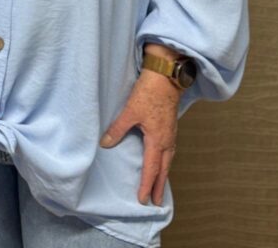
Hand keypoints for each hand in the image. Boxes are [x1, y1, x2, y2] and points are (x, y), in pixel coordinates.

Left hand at [99, 69, 180, 205]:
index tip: (143, 200)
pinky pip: (170, 150)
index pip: (151, 168)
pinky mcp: (171, 125)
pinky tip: (163, 159)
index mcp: (157, 139)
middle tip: (156, 201)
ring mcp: (171, 133)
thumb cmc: (149, 93)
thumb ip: (118, 129)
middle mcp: (167, 140)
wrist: (166, 76)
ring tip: (160, 185)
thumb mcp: (130, 111)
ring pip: (168, 159)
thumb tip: (105, 144)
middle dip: (159, 185)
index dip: (146, 184)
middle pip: (163, 168)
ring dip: (164, 173)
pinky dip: (167, 160)